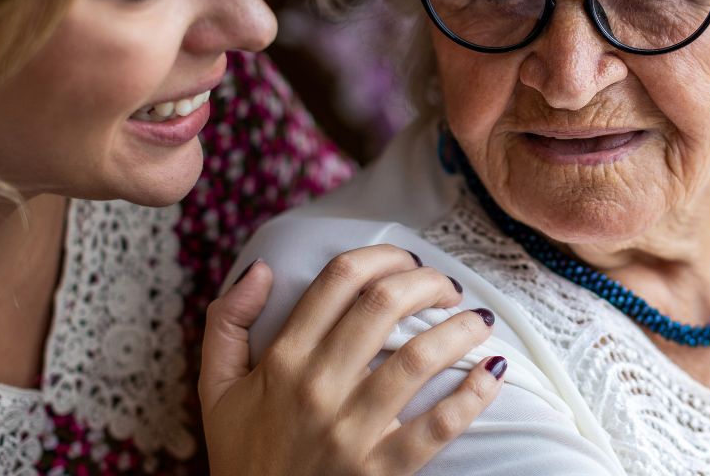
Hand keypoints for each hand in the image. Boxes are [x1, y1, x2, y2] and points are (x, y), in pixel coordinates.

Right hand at [200, 245, 506, 474]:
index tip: (407, 261)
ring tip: (479, 322)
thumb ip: (227, 322)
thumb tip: (263, 268)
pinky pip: (439, 426)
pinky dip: (474, 394)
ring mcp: (352, 431)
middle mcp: (317, 387)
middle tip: (447, 288)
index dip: (384, 256)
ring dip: (461, 328)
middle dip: (428, 282)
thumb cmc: (245, 454)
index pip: (340, 280)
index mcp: (283, 360)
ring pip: (420, 357)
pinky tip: (492, 370)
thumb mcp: (216, 388)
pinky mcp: (382, 471)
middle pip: (385, 304)